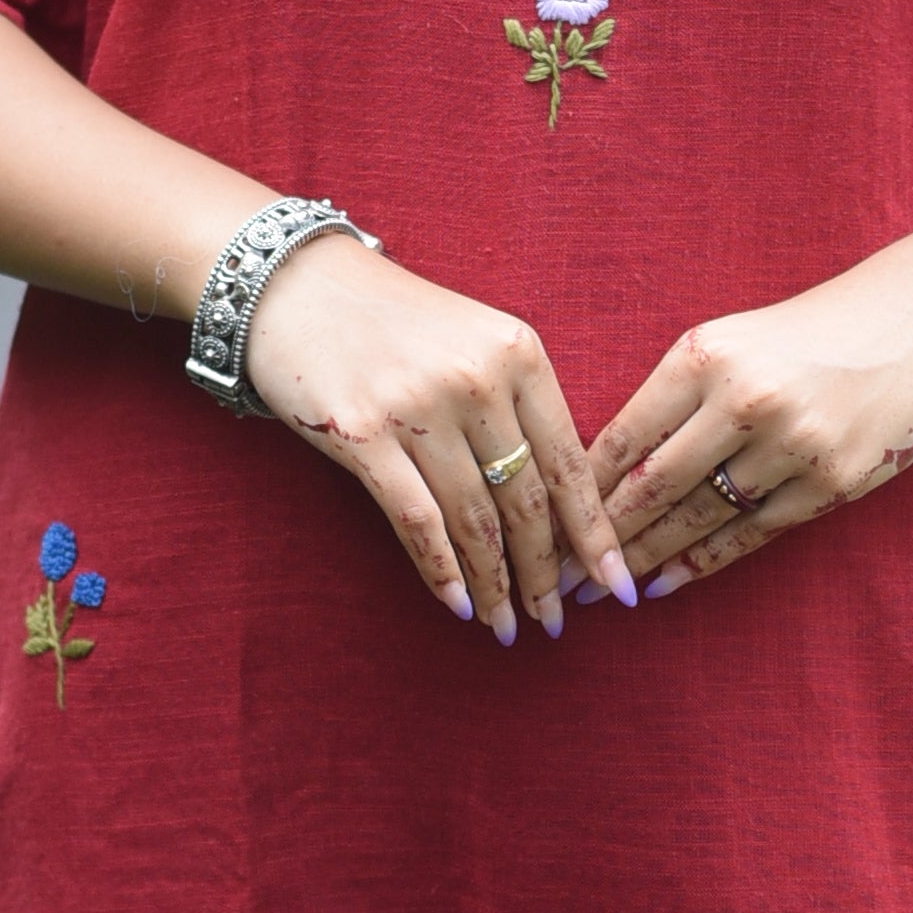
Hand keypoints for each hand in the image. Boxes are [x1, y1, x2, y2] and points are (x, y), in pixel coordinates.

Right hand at [238, 233, 629, 641]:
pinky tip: (459, 604)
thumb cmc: (392, 323)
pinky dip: (442, 572)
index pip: (570, 462)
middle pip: (526, 500)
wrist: (294, 286)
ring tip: (507, 627)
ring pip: (475, 520)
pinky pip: (416, 522)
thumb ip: (517, 408)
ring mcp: (418, 407)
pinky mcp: (361, 434)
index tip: (617, 585)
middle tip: (554, 622)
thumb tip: (557, 508)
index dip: (595, 534)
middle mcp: (476, 380)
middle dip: (546, 573)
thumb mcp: (475, 342)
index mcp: (519, 354)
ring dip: (496, 584)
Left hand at [589, 214, 912, 590]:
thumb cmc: (806, 336)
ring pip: (697, 519)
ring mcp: (792, 446)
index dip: (580, 492)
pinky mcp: (832, 482)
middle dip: (601, 541)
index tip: (546, 528)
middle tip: (560, 580)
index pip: (623, 438)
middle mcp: (744, 400)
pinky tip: (666, 584)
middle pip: (652, 488)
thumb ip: (674, 399)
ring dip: (645, 561)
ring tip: (607, 591)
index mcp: (704, 357)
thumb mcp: (730, 344)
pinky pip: (751, 535)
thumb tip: (604, 473)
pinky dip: (702, 564)